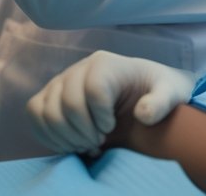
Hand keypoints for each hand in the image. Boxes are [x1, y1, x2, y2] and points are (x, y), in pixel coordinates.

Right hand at [26, 51, 193, 155]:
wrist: (142, 93)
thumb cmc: (156, 92)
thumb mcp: (170, 94)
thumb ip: (161, 103)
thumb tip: (142, 113)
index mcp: (107, 62)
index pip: (94, 89)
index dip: (101, 116)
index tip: (113, 126)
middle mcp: (80, 67)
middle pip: (68, 103)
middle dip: (84, 131)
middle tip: (99, 141)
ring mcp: (61, 81)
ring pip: (46, 110)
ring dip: (65, 136)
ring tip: (86, 144)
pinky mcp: (49, 96)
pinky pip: (34, 114)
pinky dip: (48, 134)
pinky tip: (70, 144)